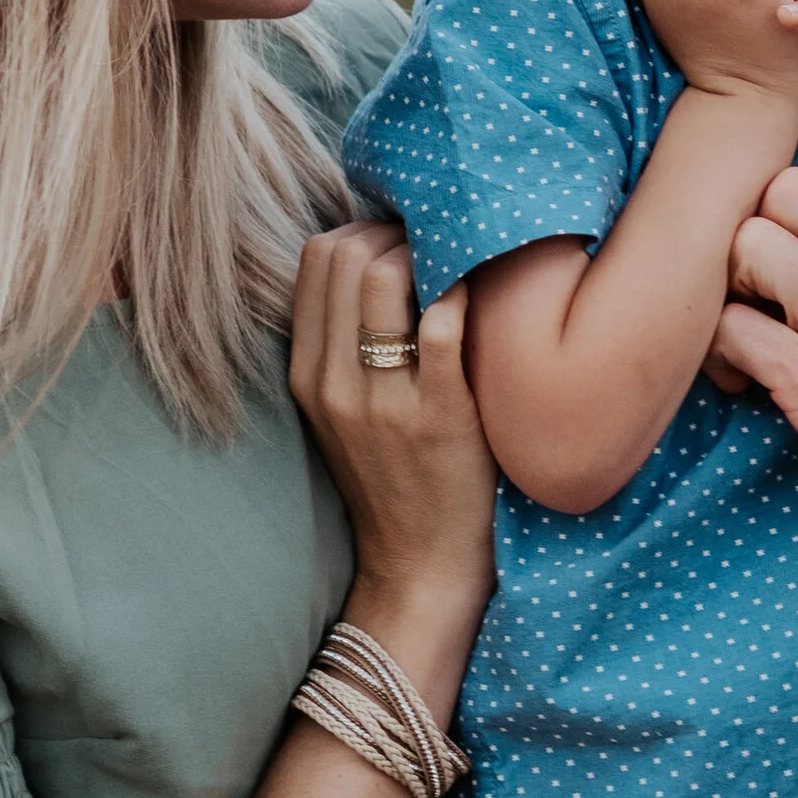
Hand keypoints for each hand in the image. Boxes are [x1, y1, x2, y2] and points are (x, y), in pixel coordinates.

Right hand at [289, 222, 496, 646]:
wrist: (421, 567)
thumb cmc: (397, 480)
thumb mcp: (346, 414)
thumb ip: (347, 346)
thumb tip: (380, 260)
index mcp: (308, 376)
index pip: (317, 259)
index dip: (366, 231)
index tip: (407, 240)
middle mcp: (334, 383)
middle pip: (347, 255)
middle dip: (398, 232)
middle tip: (443, 245)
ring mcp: (383, 400)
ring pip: (386, 275)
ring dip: (432, 253)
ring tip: (465, 268)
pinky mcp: (438, 416)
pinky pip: (443, 324)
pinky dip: (466, 292)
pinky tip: (489, 296)